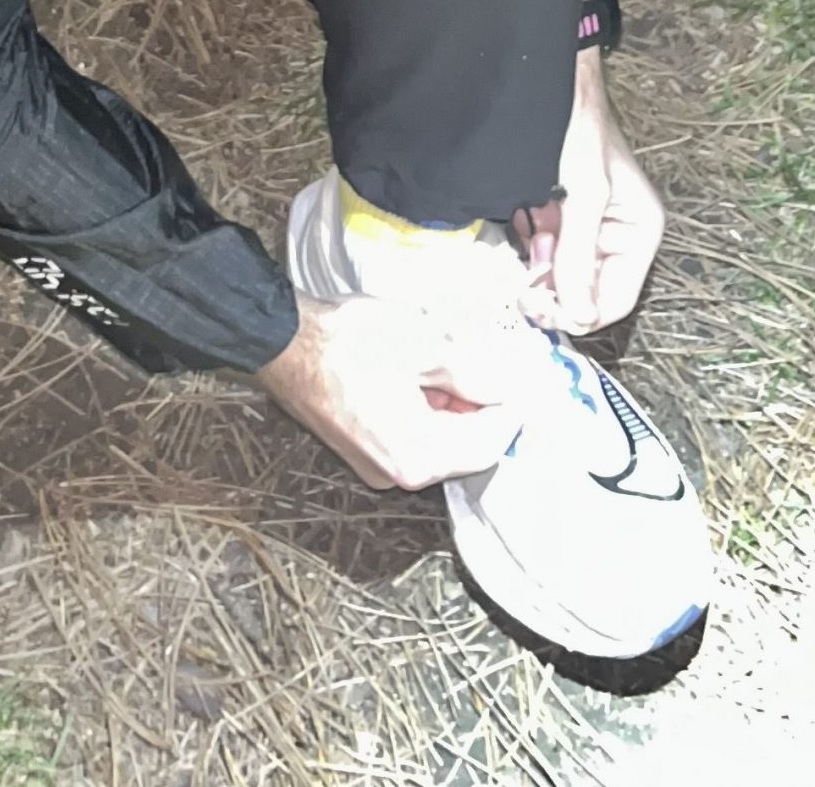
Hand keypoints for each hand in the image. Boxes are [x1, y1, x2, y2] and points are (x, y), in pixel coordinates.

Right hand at [253, 294, 522, 489]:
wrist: (281, 341)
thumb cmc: (350, 340)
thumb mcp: (426, 345)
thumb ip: (478, 372)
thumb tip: (512, 387)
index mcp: (420, 455)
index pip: (491, 443)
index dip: (517, 409)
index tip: (534, 379)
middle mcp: (402, 474)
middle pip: (467, 447)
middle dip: (486, 406)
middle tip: (498, 363)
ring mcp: (380, 468)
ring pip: (441, 442)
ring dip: (457, 406)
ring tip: (454, 360)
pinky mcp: (365, 452)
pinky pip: (415, 438)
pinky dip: (430, 411)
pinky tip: (424, 373)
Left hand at [511, 47, 664, 334]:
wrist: (549, 82)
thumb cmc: (576, 128)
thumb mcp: (583, 192)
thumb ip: (579, 254)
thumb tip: (581, 315)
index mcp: (640, 233)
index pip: (614, 300)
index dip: (578, 314)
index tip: (537, 311)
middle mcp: (616, 237)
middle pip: (585, 292)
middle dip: (553, 289)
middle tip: (519, 287)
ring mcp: (585, 229)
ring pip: (560, 275)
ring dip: (537, 265)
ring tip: (528, 231)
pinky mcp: (559, 218)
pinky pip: (543, 250)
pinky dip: (528, 244)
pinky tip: (523, 218)